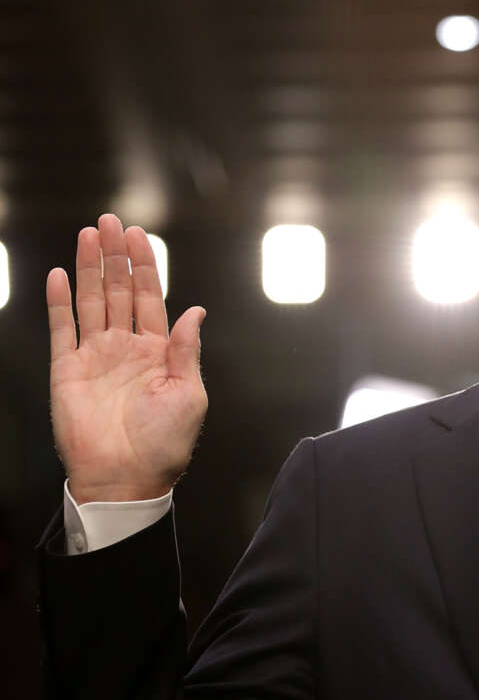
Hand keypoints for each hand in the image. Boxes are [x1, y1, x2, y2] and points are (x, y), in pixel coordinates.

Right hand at [47, 214, 207, 503]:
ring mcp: (95, 357)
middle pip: (119, 291)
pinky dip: (60, 301)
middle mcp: (125, 349)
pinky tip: (62, 274)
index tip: (139, 236)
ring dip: (90, 267)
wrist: (126, 477)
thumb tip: (196, 311)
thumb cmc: (164, 443)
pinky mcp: (67, 370)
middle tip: (110, 221)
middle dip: (116, 256)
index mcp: (158, 353)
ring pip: (91, 301)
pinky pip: (62, 329)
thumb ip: (186, 350)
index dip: (144, 267)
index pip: (150, 299)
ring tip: (89, 234)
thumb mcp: (190, 394)